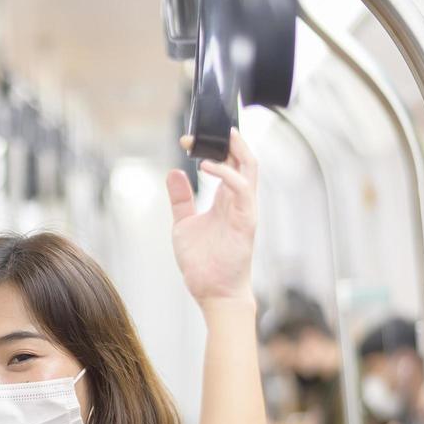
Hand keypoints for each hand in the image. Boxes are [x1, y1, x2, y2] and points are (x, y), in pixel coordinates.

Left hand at [167, 128, 257, 307]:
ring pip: (249, 168)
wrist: (212, 292)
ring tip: (211, 140)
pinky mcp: (246, 221)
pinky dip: (226, 174)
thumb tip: (173, 172)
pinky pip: (242, 189)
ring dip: (234, 149)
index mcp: (226, 200)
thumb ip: (182, 199)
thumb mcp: (184, 223)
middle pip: (244, 159)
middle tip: (202, 131)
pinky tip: (206, 167)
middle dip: (227, 140)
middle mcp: (239, 201)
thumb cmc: (203, 262)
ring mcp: (245, 209)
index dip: (214, 147)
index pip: (229, 163)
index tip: (188, 140)